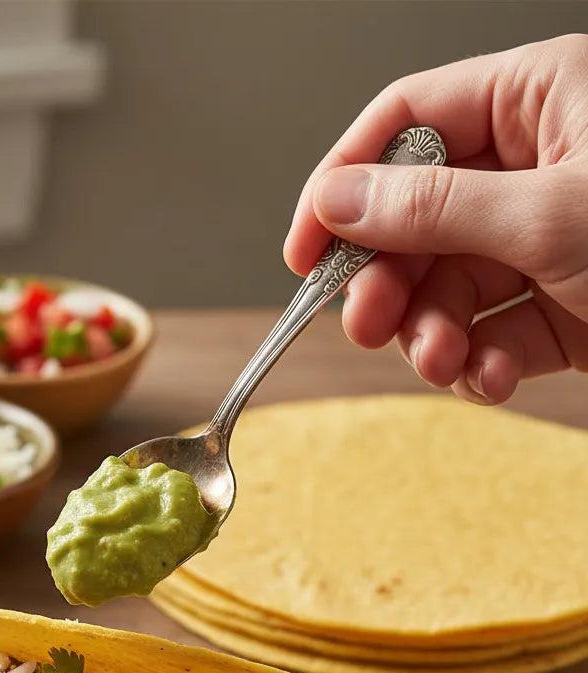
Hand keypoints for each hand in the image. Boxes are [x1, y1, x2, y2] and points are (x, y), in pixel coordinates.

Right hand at [284, 33, 587, 403]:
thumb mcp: (550, 214)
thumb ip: (431, 208)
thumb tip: (336, 200)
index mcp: (540, 101)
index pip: (405, 124)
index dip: (342, 184)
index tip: (304, 251)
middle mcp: (537, 166)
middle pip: (415, 219)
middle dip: (390, 281)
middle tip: (367, 326)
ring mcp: (549, 240)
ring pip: (449, 285)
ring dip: (433, 333)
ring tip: (442, 360)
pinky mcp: (567, 307)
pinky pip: (494, 331)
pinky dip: (481, 362)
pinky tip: (489, 377)